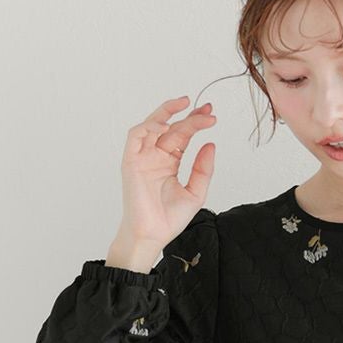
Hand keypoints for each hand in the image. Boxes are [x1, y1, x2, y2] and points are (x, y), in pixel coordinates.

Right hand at [115, 94, 216, 254]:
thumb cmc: (169, 219)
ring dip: (168, 112)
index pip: (183, 135)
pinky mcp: (130, 161)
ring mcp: (142, 157)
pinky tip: (166, 125)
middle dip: (188, 116)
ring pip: (152, 125)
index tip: (211, 116)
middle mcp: (155, 156)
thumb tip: (211, 144)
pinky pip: (136, 135)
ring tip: (186, 106)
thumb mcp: (195, 192)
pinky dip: (149, 126)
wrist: (152, 235)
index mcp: (169, 162)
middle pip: (171, 127)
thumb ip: (203, 169)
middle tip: (206, 109)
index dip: (196, 123)